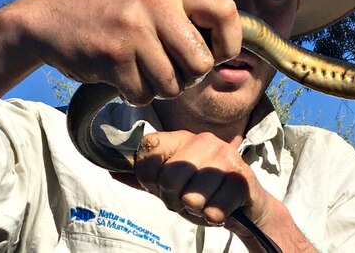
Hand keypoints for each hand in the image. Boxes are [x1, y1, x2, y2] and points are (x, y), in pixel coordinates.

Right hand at [12, 0, 242, 104]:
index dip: (230, 41)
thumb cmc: (109, 15)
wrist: (50, 19)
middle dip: (189, 77)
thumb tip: (229, 51)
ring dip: (159, 89)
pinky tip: (122, 77)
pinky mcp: (112, 57)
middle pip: (201, 63)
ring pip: (173, 85)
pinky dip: (135, 95)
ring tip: (141, 71)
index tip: (216, 53)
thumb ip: (184, 17)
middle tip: (172, 70)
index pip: (226, 10)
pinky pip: (143, 95)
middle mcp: (154, 4)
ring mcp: (133, 30)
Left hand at [133, 130, 276, 232]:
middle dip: (174, 199)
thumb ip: (142, 178)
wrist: (244, 206)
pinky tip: (221, 207)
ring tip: (206, 202)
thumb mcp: (169, 185)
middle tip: (188, 198)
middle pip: (168, 177)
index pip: (148, 149)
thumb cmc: (203, 193)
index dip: (149, 177)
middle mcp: (204, 140)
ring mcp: (225, 157)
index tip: (162, 185)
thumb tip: (110, 169)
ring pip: (191, 196)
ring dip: (196, 209)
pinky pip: (213, 209)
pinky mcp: (242, 178)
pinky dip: (214, 217)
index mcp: (182, 138)